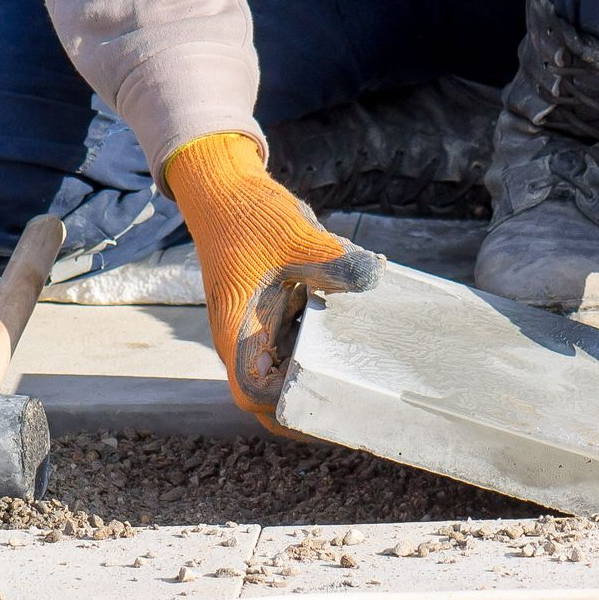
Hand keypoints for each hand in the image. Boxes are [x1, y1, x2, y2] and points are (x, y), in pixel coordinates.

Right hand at [163, 132, 383, 431]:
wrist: (225, 191)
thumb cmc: (248, 216)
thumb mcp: (296, 236)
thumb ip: (334, 261)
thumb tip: (373, 275)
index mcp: (237, 332)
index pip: (255, 393)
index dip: (289, 408)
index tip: (331, 404)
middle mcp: (243, 341)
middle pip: (272, 398)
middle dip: (311, 406)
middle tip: (360, 407)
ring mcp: (256, 332)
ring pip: (284, 376)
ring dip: (317, 381)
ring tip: (364, 382)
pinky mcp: (270, 318)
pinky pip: (295, 349)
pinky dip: (320, 353)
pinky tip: (353, 343)